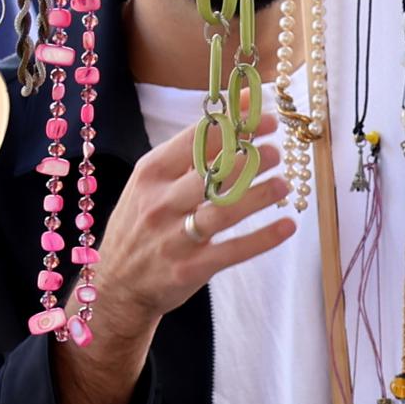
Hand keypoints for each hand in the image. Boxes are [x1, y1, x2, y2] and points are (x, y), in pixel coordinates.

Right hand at [87, 106, 294, 342]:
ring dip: (258, 195)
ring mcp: (174, 238)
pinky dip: (263, 238)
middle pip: (210, 174)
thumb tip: (237, 118)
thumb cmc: (140, 224)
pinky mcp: (191, 268)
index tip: (266, 118)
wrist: (117, 285)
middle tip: (275, 152)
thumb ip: (188, 155)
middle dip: (247, 159)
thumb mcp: (150, 184)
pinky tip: (287, 226)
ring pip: (224, 211)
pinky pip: (233, 251)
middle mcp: (160, 203)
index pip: (196, 140)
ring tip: (283, 184)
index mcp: (151, 174)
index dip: (235, 126)